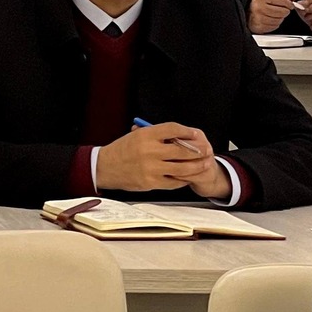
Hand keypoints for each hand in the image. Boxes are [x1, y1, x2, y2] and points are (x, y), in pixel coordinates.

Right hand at [94, 123, 229, 199]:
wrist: (105, 167)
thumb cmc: (122, 150)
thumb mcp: (136, 136)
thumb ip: (157, 136)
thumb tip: (182, 138)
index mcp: (145, 135)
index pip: (173, 129)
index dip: (188, 131)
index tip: (197, 134)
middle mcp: (149, 150)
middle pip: (182, 150)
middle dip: (198, 151)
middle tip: (206, 151)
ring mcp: (151, 168)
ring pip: (182, 168)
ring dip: (196, 166)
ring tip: (204, 164)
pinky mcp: (151, 182)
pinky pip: (174, 182)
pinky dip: (183, 179)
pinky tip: (188, 176)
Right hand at [246, 0, 297, 33]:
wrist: (245, 12)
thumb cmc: (257, 4)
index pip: (283, 1)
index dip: (289, 3)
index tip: (289, 4)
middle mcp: (260, 8)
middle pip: (283, 12)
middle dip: (284, 11)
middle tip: (281, 10)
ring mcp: (259, 19)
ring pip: (280, 20)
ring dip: (280, 18)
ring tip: (274, 14)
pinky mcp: (260, 27)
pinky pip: (275, 26)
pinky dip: (275, 23)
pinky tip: (270, 19)